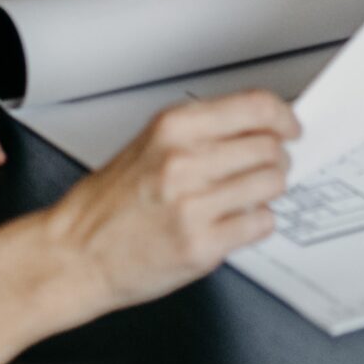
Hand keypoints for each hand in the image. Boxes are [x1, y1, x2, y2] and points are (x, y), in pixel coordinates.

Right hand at [44, 91, 297, 317]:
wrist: (72, 256)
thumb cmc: (106, 205)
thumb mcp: (149, 145)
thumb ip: (203, 131)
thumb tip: (257, 124)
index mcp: (172, 129)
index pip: (255, 106)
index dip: (284, 116)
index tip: (291, 126)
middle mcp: (184, 162)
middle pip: (269, 146)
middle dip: (276, 157)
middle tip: (265, 166)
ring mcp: (193, 206)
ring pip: (272, 184)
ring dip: (268, 190)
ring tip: (248, 195)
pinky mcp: (200, 246)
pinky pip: (260, 224)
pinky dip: (257, 222)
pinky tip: (236, 221)